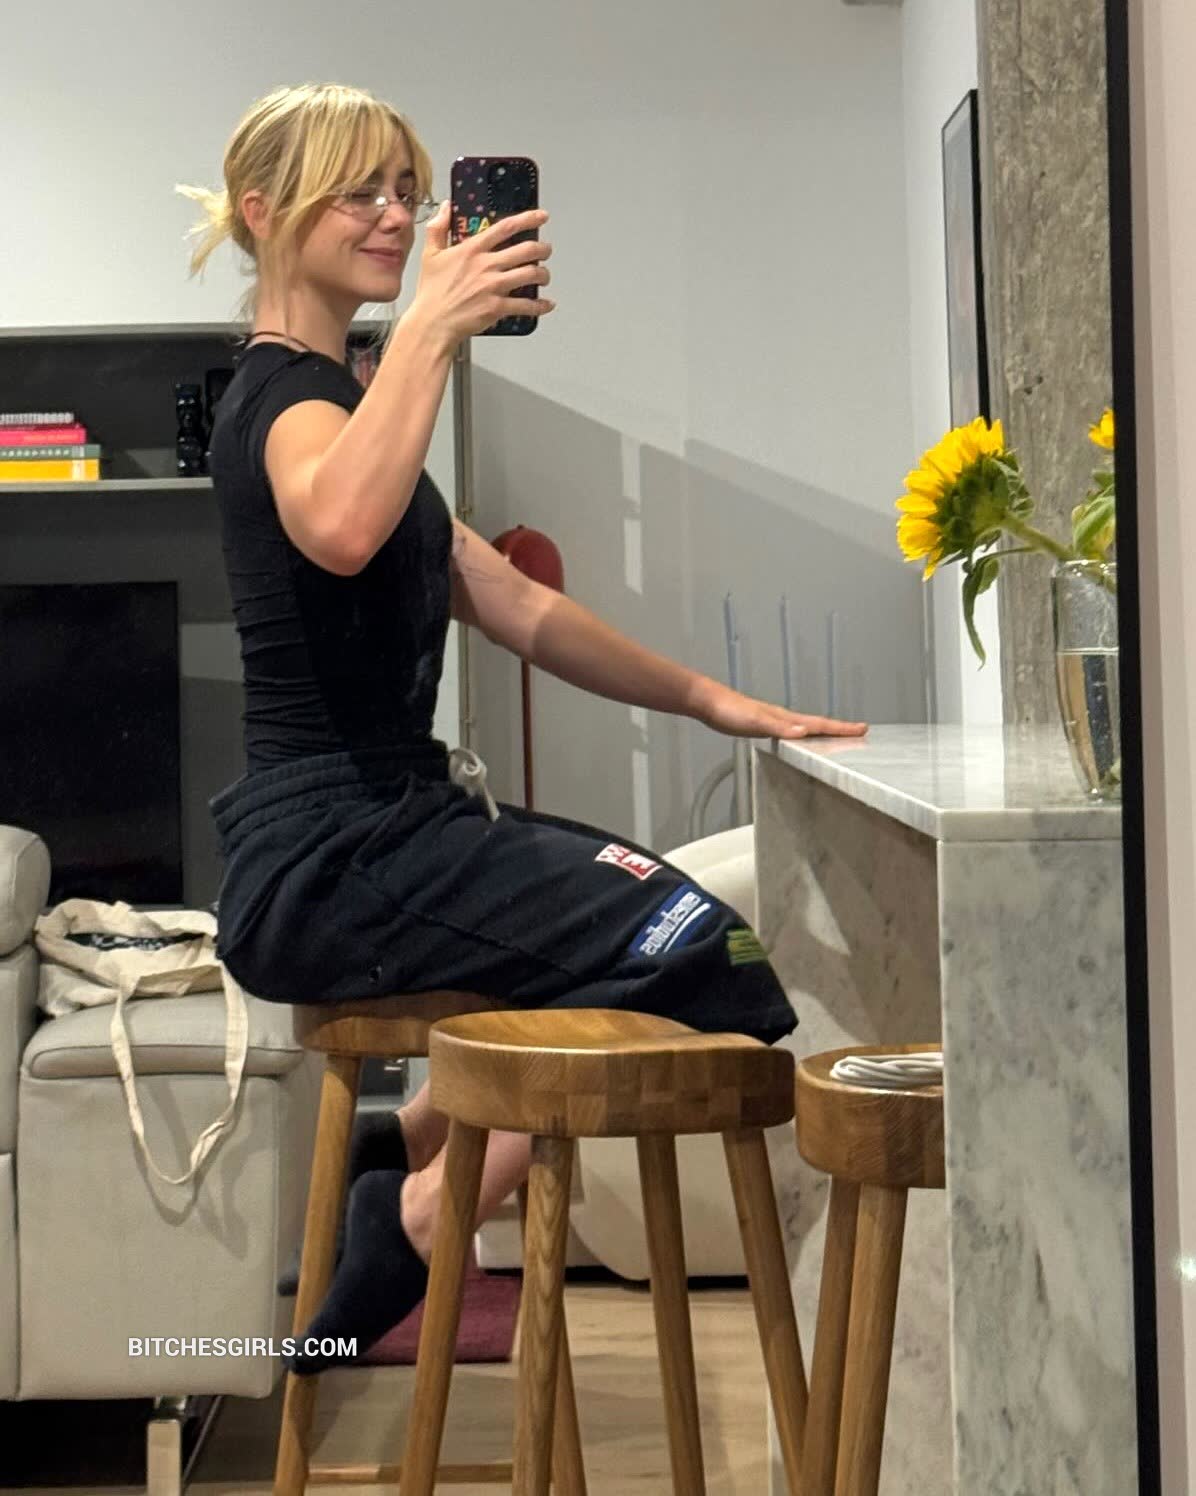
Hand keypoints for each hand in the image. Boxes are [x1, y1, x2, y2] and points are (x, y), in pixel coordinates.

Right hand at [412, 201, 555, 342]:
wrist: (432, 322)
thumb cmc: (431, 292)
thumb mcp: (430, 254)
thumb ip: (439, 228)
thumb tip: (445, 208)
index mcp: (472, 249)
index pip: (506, 227)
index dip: (528, 219)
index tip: (541, 216)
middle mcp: (486, 265)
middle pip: (526, 250)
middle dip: (542, 248)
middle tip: (546, 250)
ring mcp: (494, 287)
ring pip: (531, 274)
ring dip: (544, 274)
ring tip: (545, 275)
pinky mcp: (497, 308)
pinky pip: (526, 305)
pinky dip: (540, 305)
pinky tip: (547, 304)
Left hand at [690, 682, 867, 740]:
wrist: (708, 702)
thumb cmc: (728, 712)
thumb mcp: (755, 722)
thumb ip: (779, 728)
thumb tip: (804, 731)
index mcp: (785, 718)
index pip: (819, 724)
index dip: (841, 728)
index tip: (862, 728)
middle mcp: (783, 718)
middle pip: (817, 724)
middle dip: (839, 729)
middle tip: (859, 732)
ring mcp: (773, 721)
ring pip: (806, 726)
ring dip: (823, 732)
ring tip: (838, 737)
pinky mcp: (762, 725)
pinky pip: (791, 731)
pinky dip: (803, 735)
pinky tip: (800, 739)